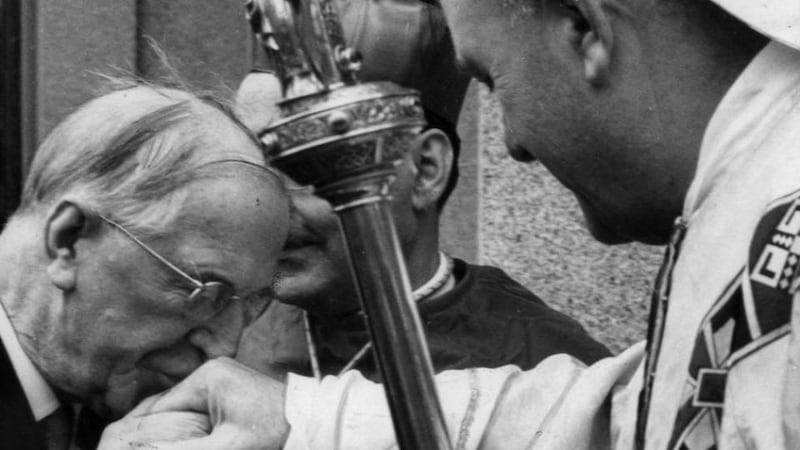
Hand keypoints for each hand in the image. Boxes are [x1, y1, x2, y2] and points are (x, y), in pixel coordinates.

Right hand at [100, 357, 289, 449]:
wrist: (316, 424)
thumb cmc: (277, 432)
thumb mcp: (228, 448)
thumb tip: (144, 449)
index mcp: (207, 377)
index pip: (158, 409)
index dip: (139, 435)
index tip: (118, 448)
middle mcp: (211, 373)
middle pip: (166, 410)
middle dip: (150, 435)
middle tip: (124, 447)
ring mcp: (220, 383)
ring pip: (179, 414)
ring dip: (167, 435)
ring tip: (144, 446)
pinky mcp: (229, 396)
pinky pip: (196, 415)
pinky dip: (185, 433)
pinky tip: (175, 445)